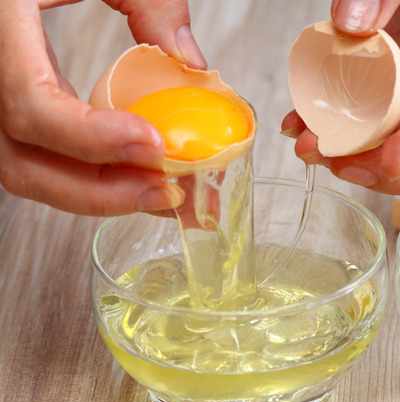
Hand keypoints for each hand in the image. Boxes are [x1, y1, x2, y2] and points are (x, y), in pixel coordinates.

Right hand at [0, 0, 205, 215]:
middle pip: (24, 162)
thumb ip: (146, 0)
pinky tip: (136, 175)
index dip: (91, 137)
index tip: (153, 144)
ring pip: (27, 171)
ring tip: (163, 192)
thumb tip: (190, 62)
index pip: (31, 106)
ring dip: (98, 192)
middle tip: (169, 191)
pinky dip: (88, 176)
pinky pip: (37, 158)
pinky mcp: (6, 108)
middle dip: (102, 190)